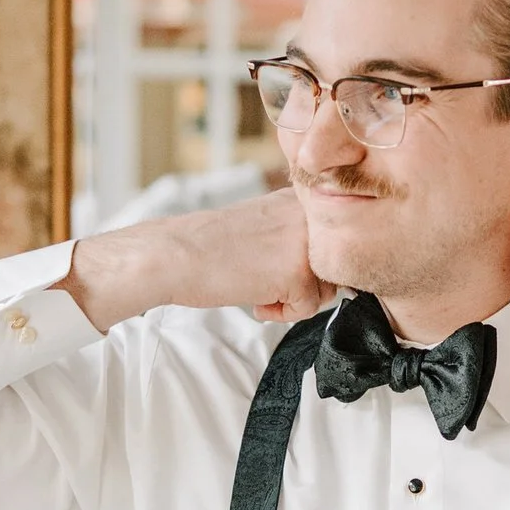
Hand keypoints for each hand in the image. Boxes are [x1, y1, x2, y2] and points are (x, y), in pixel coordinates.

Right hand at [61, 190, 333, 332]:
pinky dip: (280, 312)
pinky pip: (307, 309)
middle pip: (334, 268)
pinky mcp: (299, 273)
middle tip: (262, 275)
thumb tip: (334, 268)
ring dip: (293, 298)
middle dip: (302, 283)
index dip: (304, 263)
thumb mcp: (266, 223)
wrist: (175, 254)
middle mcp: (313, 213)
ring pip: (325, 291)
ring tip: (257, 284)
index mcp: (304, 197)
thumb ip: (299, 234)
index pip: (331, 242)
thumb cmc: (212, 244)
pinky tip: (253, 296)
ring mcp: (308, 242)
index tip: (271, 260)